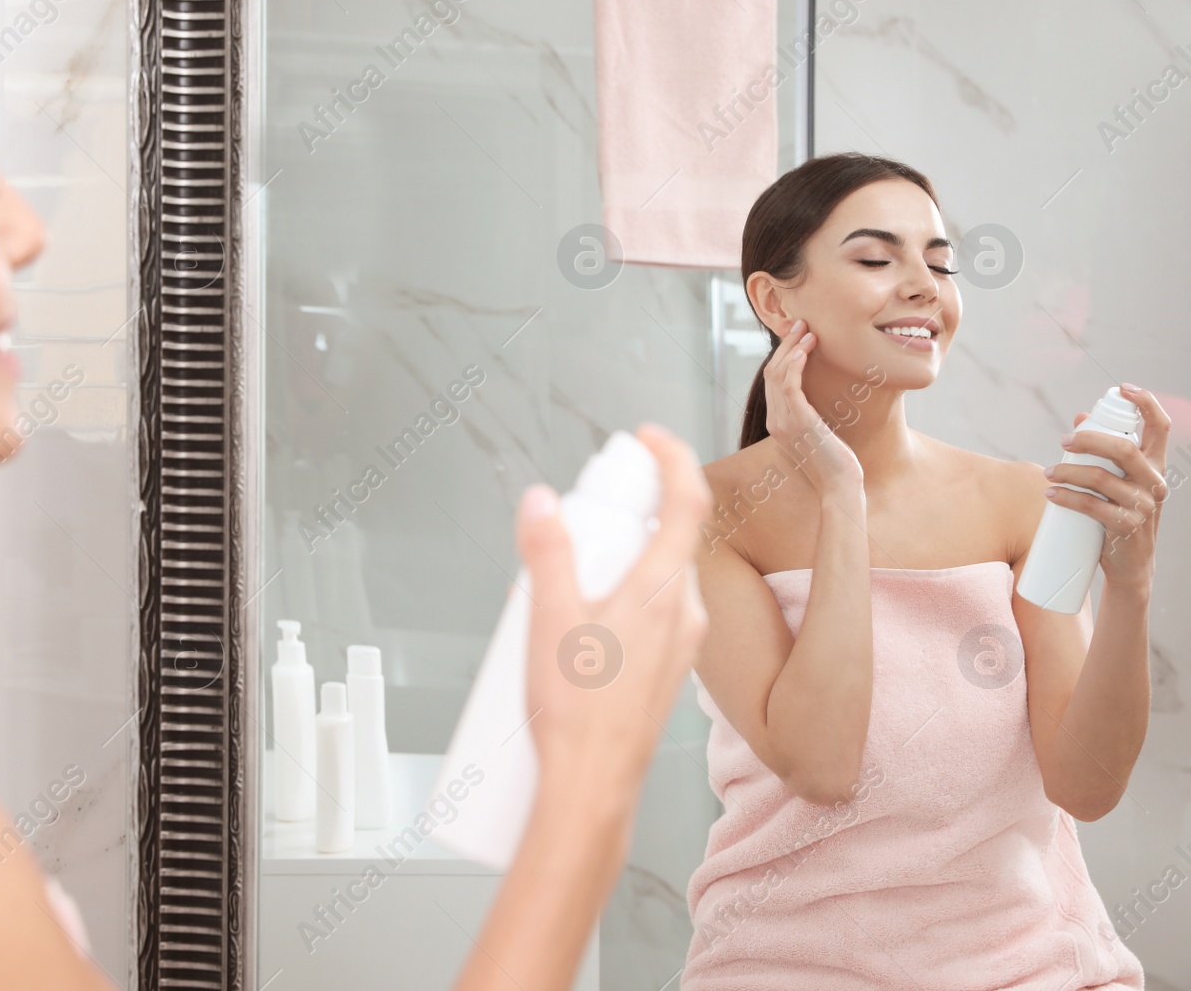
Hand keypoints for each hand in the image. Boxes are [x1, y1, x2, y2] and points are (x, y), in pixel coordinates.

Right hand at [515, 425, 712, 797]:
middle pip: (669, 534)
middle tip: (589, 505)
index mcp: (662, 590)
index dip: (671, 457)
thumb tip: (539, 501)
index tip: (647, 438)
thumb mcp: (547, 617)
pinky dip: (625, 590)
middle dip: (630, 508)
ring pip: (659, 574)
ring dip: (623, 554)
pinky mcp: (666, 668)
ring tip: (571, 568)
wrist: (593, 786)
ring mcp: (679, 643)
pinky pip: (654, 609)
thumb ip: (545, 551)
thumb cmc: (576, 714)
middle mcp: (683, 613)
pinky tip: (580, 616)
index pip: (685, 500)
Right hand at [762, 320, 863, 495]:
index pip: (773, 381)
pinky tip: (807, 349)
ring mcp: (783, 421)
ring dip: (792, 348)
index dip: (784, 355)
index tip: (799, 336)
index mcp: (778, 423)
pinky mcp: (798, 421)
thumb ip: (814, 415)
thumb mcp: (821, 434)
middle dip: (785, 345)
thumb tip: (822, 397)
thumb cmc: (837, 463)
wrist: (840, 486)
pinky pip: (789, 384)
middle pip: (771, 373)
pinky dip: (795, 363)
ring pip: (777, 374)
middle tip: (801, 323)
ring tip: (807, 330)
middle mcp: (775, 421)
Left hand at [1045, 384, 1170, 594]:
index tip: (1122, 388)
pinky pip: (1094, 507)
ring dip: (1069, 471)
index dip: (1145, 404)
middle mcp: (1154, 483)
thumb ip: (1101, 452)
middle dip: (1090, 439)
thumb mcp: (1116, 481)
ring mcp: (1143, 506)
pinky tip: (1051, 494)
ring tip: (1048, 473)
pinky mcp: (1126, 527)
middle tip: (1063, 440)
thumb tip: (1078, 418)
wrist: (1129, 565)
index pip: (1159, 427)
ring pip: (1103, 478)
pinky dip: (1068, 498)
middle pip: (1125, 450)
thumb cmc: (1118, 514)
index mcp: (1154, 466)